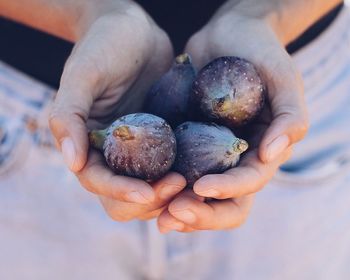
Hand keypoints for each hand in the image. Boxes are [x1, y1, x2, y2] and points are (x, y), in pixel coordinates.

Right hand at [49, 1, 184, 220]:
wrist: (136, 31)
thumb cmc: (105, 45)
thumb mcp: (83, 73)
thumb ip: (69, 115)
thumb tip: (71, 161)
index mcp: (88, 143)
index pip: (97, 180)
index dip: (119, 191)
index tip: (147, 193)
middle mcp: (113, 153)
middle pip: (124, 196)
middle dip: (150, 198)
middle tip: (179, 185)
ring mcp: (140, 150)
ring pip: (152, 188)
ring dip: (171, 194)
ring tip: (194, 181)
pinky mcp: (164, 141)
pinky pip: (174, 167)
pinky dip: (187, 175)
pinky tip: (204, 171)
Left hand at [158, 0, 308, 231]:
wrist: (228, 34)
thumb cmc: (260, 52)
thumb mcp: (283, 77)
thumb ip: (290, 117)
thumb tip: (271, 155)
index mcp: (262, 152)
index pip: (249, 182)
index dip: (228, 190)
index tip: (200, 188)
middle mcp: (235, 160)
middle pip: (224, 204)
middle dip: (201, 214)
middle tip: (173, 215)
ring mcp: (208, 154)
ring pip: (196, 197)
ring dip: (177, 209)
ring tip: (157, 215)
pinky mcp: (186, 143)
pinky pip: (174, 171)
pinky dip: (161, 185)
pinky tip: (142, 188)